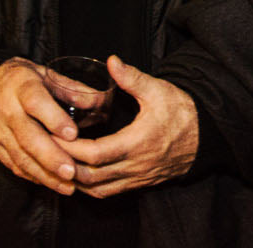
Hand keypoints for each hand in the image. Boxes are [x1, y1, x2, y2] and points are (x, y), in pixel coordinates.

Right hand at [0, 57, 80, 194]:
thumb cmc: (27, 78)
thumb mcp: (49, 74)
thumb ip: (72, 89)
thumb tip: (100, 102)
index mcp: (20, 84)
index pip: (36, 102)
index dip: (54, 119)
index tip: (73, 134)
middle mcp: (4, 108)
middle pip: (27, 136)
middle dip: (50, 157)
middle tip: (72, 172)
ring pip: (19, 155)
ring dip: (44, 174)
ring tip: (67, 186)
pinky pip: (12, 164)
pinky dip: (32, 175)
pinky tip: (50, 182)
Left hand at [62, 55, 199, 197]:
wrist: (206, 134)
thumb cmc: (181, 110)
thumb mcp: (158, 90)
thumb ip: (132, 78)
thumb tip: (111, 60)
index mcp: (138, 142)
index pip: (96, 153)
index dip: (71, 149)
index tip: (53, 136)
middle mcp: (135, 165)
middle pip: (90, 176)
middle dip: (65, 166)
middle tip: (46, 150)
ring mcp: (137, 177)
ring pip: (97, 189)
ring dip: (74, 180)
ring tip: (56, 164)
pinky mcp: (139, 183)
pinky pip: (108, 192)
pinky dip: (88, 187)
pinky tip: (77, 174)